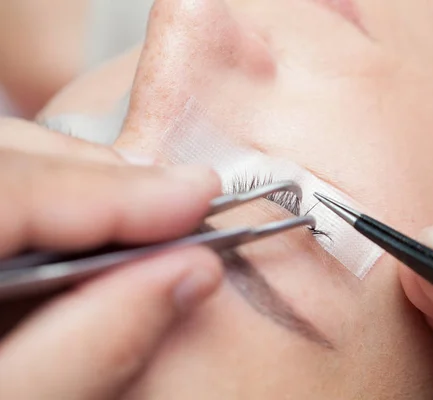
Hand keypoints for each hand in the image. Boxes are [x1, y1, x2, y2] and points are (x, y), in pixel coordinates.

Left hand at [0, 123, 223, 398]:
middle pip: (5, 157)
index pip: (13, 190)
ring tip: (139, 217)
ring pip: (0, 163)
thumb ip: (95, 345)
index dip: (118, 191)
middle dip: (102, 177)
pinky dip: (43, 204)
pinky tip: (81, 232)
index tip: (197, 197)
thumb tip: (189, 274)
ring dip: (75, 185)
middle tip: (175, 206)